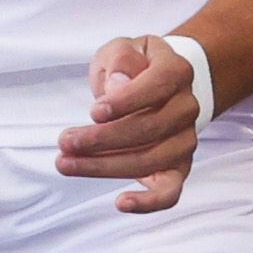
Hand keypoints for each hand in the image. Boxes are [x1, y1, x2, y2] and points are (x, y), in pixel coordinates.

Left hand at [61, 35, 204, 212]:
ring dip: (104, 166)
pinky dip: (148, 202)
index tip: (93, 112)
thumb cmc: (134, 67)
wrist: (158, 85)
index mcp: (177, 71)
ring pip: (149, 161)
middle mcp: (187, 107)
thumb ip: (121, 60)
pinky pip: (170, 192)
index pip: (157, 86)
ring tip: (67, 163)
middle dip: (100, 139)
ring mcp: (185, 140)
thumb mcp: (123, 49)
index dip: (126, 102)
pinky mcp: (177, 167)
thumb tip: (117, 87)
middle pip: (148, 129)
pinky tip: (121, 203)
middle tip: (65, 142)